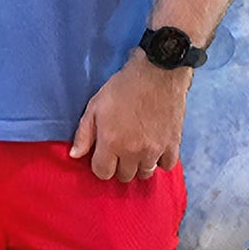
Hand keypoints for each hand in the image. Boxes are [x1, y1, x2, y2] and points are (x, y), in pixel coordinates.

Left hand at [69, 55, 187, 181]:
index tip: (102, 156)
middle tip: (119, 153)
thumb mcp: (94, 107)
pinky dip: (160, 162)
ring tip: (135, 152)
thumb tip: (75, 155)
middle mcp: (134, 151)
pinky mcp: (173, 143)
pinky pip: (167, 165)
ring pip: (145, 173)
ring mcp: (155, 149)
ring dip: (138, 166)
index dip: (100, 166)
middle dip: (118, 167)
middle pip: (124, 176)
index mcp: (112, 143)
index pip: (103, 173)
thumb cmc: (122, 88)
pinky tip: (153, 151)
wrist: (157, 73)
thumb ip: (84, 134)